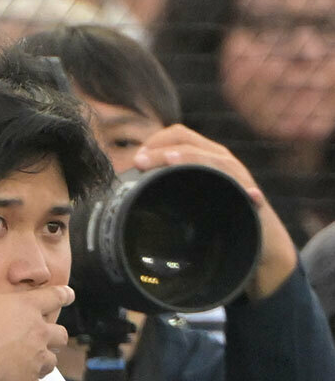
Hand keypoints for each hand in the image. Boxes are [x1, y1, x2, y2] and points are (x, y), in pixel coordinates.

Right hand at [0, 263, 73, 380]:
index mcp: (25, 306)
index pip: (53, 296)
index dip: (62, 295)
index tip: (69, 294)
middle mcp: (37, 331)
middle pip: (60, 334)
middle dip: (54, 336)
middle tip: (48, 338)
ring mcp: (35, 357)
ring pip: (51, 361)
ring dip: (44, 362)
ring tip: (35, 365)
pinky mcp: (28, 379)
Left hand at [133, 124, 296, 300]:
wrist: (257, 246)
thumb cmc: (215, 223)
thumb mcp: (186, 204)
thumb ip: (164, 194)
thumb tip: (123, 198)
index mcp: (202, 157)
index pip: (176, 135)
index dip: (153, 142)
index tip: (133, 160)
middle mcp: (220, 160)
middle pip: (187, 142)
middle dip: (160, 150)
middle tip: (138, 162)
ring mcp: (237, 176)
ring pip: (212, 158)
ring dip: (189, 157)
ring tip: (168, 161)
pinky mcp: (251, 196)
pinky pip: (238, 184)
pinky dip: (229, 180)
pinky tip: (207, 176)